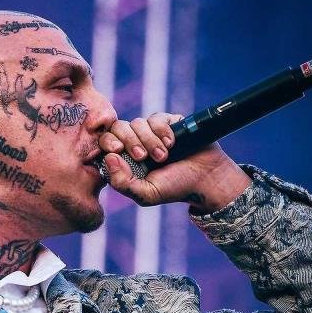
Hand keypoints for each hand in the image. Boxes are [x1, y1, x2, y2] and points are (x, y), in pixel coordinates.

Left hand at [98, 113, 251, 212]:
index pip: (105, 141)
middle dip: (130, 141)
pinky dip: (162, 131)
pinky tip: (172, 143)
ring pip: (137, 122)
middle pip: (118, 127)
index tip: (117, 150)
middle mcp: (136, 142)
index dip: (108, 142)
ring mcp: (151, 132)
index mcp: (125, 159)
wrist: (206, 179)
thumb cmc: (174, 188)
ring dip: (150, 141)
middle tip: (143, 157)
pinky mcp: (168, 123)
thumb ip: (122, 182)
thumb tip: (108, 157)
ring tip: (163, 156)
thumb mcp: (145, 194)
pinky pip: (156, 118)